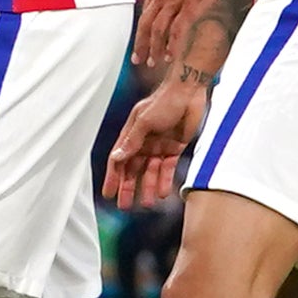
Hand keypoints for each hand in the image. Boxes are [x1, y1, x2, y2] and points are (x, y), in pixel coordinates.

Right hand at [102, 76, 210, 208]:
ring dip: (148, 187)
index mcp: (131, 135)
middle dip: (128, 187)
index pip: (118, 160)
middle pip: (133, 169)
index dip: (113, 177)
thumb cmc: (164, 101)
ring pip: (151, 172)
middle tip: (124, 206)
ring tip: (147, 203)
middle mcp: (143, 143)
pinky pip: (168, 168)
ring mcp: (159, 146)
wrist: (189, 91)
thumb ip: (132, 141)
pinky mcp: (175, 147)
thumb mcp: (144, 121)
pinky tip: (164, 193)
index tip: (108, 193)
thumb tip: (116, 158)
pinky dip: (166, 180)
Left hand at [131, 0, 233, 69]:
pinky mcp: (190, 5)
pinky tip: (170, 56)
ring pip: (158, 30)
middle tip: (138, 60)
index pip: (145, 13)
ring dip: (154, 48)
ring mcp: (175, 0)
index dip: (141, 31)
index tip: (140, 44)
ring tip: (154, 63)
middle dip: (141, 44)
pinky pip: (176, 30)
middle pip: (145, 24)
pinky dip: (172, 45)